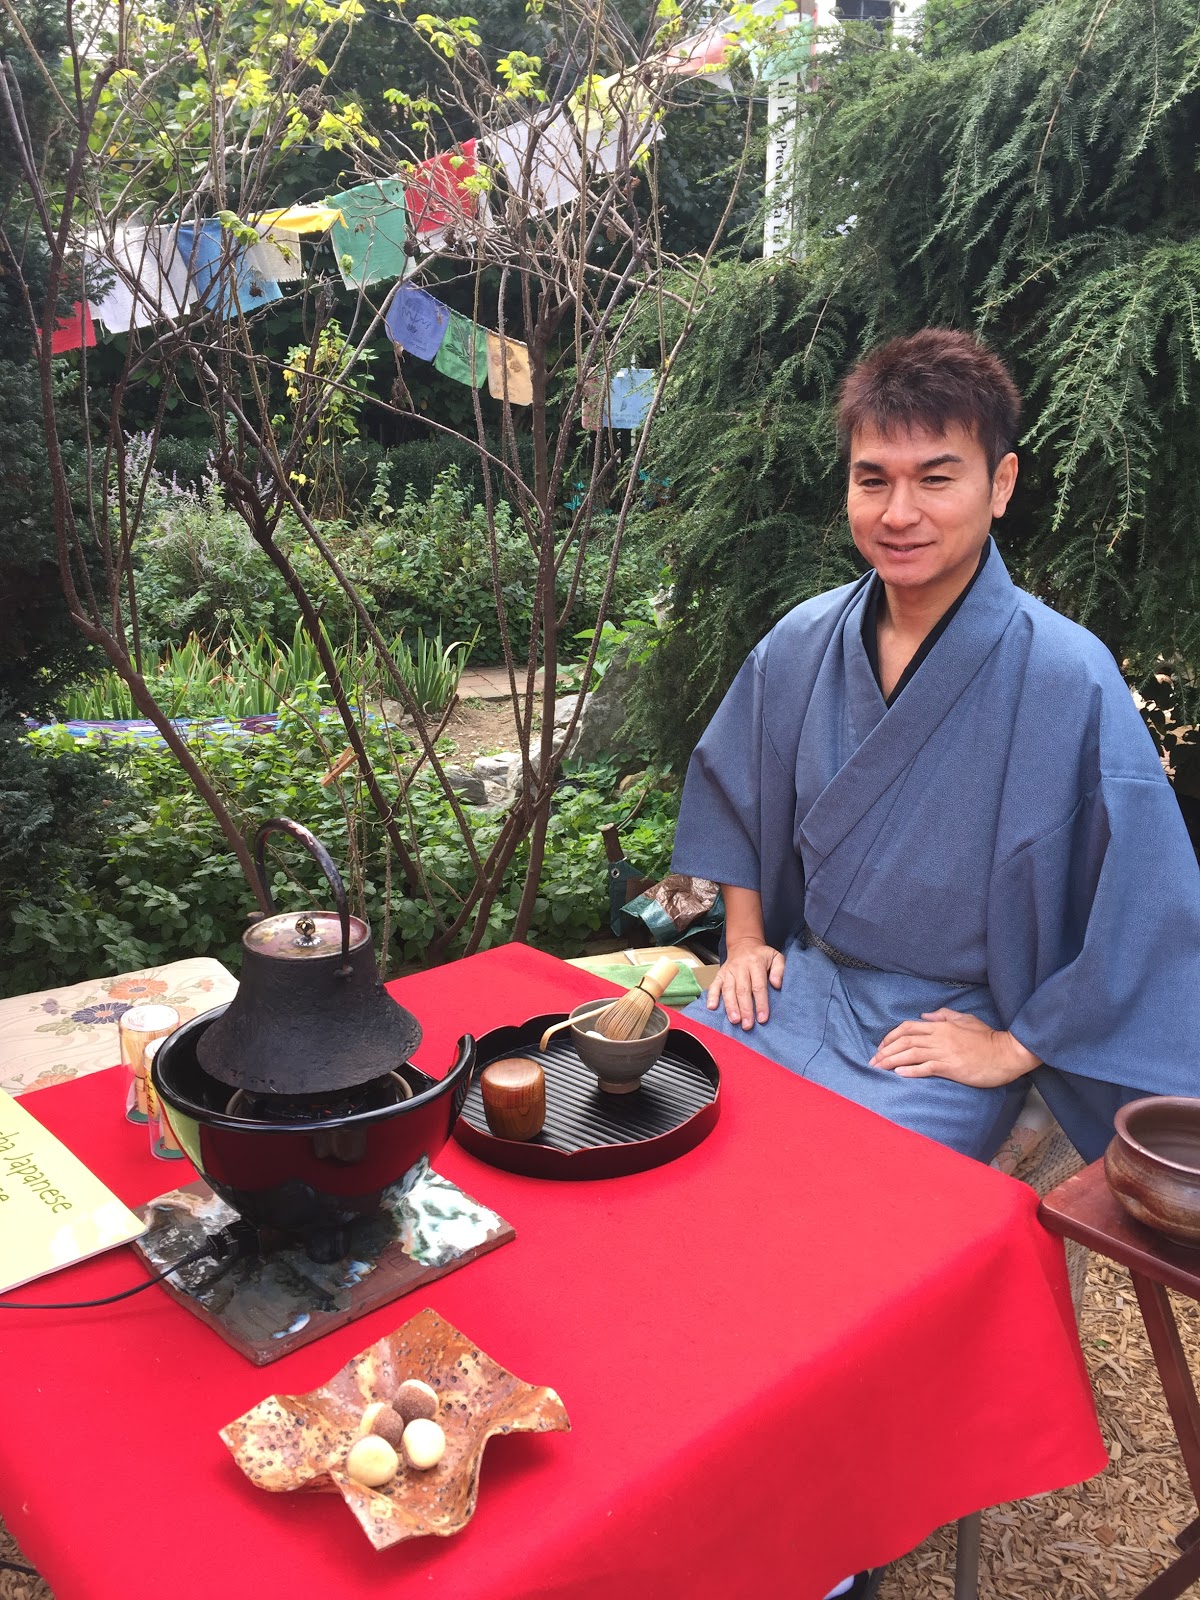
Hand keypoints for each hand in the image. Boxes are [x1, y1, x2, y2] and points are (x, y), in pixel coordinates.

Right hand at [707, 938, 785, 1029]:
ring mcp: (728, 971)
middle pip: (742, 990)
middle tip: (748, 1025)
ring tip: (734, 1020)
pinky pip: (714, 985)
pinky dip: (712, 996)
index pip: (758, 986)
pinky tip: (712, 1007)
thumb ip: (779, 969)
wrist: (744, 944)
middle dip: (745, 1009)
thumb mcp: (776, 957)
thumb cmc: (762, 956)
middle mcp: (740, 968)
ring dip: (730, 1006)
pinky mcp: (720, 974)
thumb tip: (776, 984)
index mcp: (755, 963)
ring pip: (728, 990)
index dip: (760, 1003)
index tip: (762, 1018)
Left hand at [870, 1008, 1038, 1087]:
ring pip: (911, 1054)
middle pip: (905, 1041)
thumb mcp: (966, 1019)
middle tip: (873, 1062)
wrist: (1006, 1054)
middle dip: (885, 1051)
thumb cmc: (987, 1038)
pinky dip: (911, 1071)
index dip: (891, 1036)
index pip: (908, 1027)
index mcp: (941, 1025)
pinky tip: (899, 1074)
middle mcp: (939, 1037)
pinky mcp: (952, 1067)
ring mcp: (945, 1052)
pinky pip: (927, 1068)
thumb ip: (944, 1015)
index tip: (881, 1047)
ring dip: (892, 1061)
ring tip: (879, 1069)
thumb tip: (925, 1015)